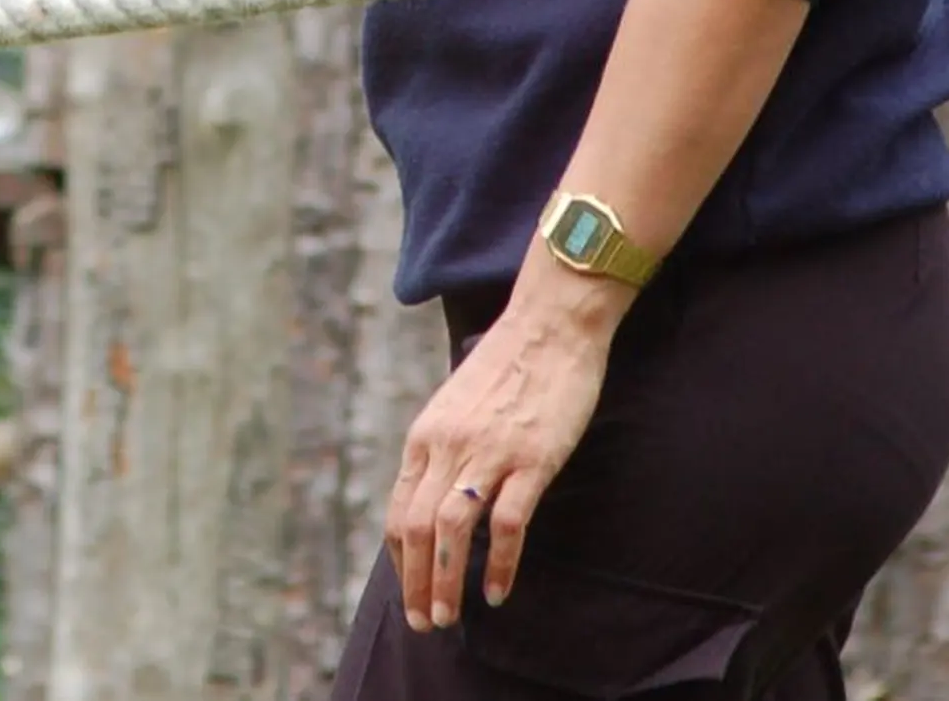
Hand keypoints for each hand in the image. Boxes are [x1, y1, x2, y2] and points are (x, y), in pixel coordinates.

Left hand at [385, 296, 616, 630]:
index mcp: (426, 435)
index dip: (400, 559)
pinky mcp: (531, 458)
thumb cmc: (507, 365)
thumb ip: (443, 446)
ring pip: (452, 530)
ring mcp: (489, 452)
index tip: (408, 590)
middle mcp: (448, 445)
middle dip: (415, 582)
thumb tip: (434, 493)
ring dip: (445, 582)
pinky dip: (499, 563)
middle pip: (417, 527)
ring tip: (448, 617)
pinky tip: (497, 592)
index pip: (399, 509)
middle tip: (423, 623)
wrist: (549, 324)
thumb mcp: (456, 405)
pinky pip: (507, 523)